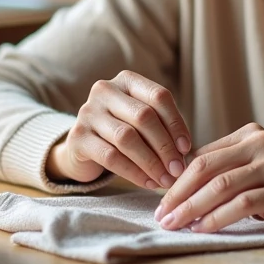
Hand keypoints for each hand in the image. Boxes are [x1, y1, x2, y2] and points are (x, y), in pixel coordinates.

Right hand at [46, 70, 191, 188]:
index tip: (186, 148)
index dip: (176, 123)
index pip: (158, 96)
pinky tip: (147, 183)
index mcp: (127, 80)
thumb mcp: (142, 122)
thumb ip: (163, 129)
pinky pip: (110, 156)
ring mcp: (88, 112)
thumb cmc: (123, 132)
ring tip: (165, 180)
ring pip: (127, 137)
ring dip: (151, 162)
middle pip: (144, 116)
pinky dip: (133, 172)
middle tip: (178, 170)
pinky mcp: (77, 137)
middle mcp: (105, 90)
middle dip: (165, 146)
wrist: (84, 147)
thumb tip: (185, 154)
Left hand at [154, 123, 263, 232]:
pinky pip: (242, 203)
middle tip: (161, 214)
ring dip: (191, 207)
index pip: (202, 155)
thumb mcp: (262, 162)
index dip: (177, 179)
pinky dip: (217, 217)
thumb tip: (186, 186)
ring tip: (174, 224)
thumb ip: (231, 166)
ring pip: (220, 185)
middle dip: (178, 194)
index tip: (161, 199)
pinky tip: (203, 228)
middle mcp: (260, 144)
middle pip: (205, 167)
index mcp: (250, 134)